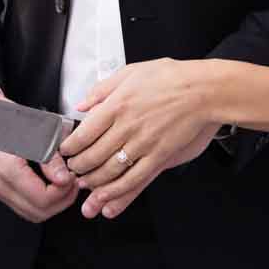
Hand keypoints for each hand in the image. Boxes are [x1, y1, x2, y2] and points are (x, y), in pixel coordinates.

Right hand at [0, 85, 77, 223]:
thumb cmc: (6, 118)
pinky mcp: (1, 188)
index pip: (42, 199)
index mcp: (8, 170)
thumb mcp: (35, 132)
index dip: (63, 192)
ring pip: (32, 213)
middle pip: (39, 212)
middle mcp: (0, 184)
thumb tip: (64, 180)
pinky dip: (42, 201)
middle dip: (62, 200)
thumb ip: (51, 159)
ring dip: (53, 203)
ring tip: (65, 184)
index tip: (72, 177)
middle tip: (73, 182)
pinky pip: (25, 206)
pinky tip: (52, 185)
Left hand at [59, 58, 226, 218]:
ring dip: (93, 182)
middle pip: (93, 155)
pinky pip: (135, 179)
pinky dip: (118, 192)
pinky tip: (108, 197)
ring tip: (85, 184)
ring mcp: (144, 143)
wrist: (204, 90)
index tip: (65, 151)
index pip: (84, 132)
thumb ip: (102, 89)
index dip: (70, 147)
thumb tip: (82, 104)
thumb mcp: (131, 72)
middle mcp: (127, 126)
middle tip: (72, 170)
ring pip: (110, 171)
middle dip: (78, 167)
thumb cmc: (170, 78)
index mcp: (118, 104)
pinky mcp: (160, 156)